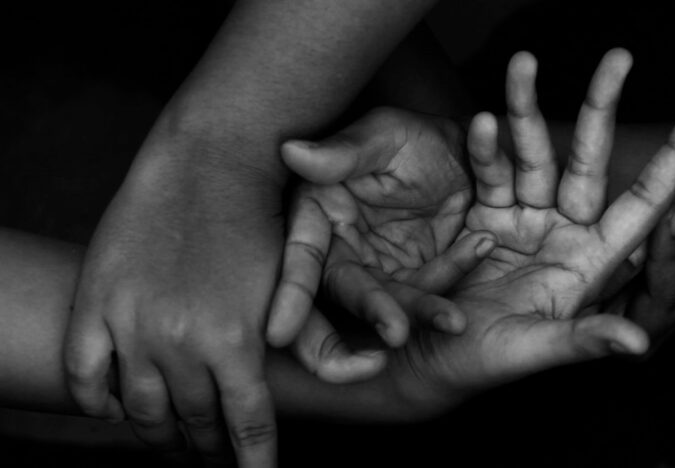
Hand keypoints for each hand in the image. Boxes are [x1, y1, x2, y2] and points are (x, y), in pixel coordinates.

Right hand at [63, 150, 380, 465]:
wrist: (211, 161)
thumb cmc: (263, 219)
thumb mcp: (291, 286)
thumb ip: (294, 344)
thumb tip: (298, 391)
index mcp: (237, 342)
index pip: (247, 427)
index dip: (252, 464)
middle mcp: (182, 341)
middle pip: (196, 422)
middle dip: (210, 451)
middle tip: (214, 461)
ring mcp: (132, 323)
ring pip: (143, 409)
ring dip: (160, 437)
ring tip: (173, 447)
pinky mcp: (97, 300)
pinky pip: (87, 374)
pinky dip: (98, 403)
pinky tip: (115, 413)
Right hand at [270, 108, 494, 348]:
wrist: (462, 151)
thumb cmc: (412, 136)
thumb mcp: (382, 134)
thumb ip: (343, 151)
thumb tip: (292, 151)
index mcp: (318, 213)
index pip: (302, 258)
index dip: (290, 295)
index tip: (278, 335)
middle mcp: (340, 249)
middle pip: (343, 294)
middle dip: (370, 315)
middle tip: (397, 333)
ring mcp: (376, 270)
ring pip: (388, 304)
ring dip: (418, 313)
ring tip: (454, 319)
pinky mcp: (411, 281)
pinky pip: (427, 294)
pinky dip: (448, 290)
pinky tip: (477, 251)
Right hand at [387, 49, 674, 402]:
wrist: (431, 355)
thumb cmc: (488, 363)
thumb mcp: (536, 351)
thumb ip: (585, 340)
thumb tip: (638, 344)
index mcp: (592, 264)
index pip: (642, 204)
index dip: (674, 159)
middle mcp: (564, 234)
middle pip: (590, 163)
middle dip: (603, 108)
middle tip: (618, 56)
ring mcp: (525, 222)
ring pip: (533, 156)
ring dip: (527, 110)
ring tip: (522, 65)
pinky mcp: (485, 216)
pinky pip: (488, 174)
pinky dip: (483, 149)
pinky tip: (482, 121)